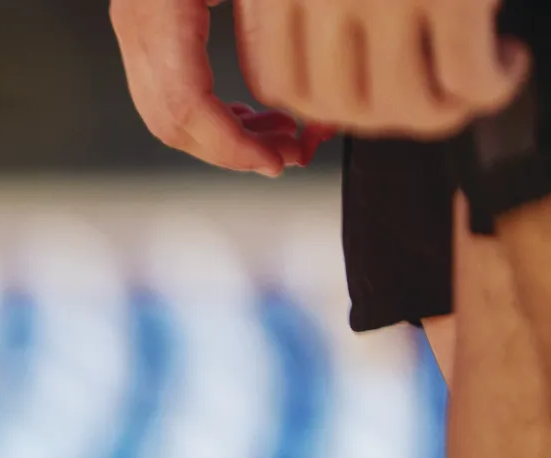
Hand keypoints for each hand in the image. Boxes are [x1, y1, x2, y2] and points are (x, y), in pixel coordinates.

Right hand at [115, 0, 343, 171]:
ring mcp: (135, 23)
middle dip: (232, 151)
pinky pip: (167, 89)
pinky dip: (213, 112)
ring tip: (283, 137)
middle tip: (292, 155)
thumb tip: (318, 85)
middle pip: (169, 122)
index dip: (233, 146)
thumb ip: (282, 20)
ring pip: (164, 113)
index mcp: (162, 9)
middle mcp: (136, 21)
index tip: (281, 159)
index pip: (185, 106)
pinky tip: (258, 109)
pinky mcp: (148, 22)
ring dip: (225, 136)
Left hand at [239, 0, 529, 134]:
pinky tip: (505, 61)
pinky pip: (466, 77)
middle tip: (431, 101)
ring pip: (401, 103)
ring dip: (443, 112)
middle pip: (339, 104)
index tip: (362, 104)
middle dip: (390, 119)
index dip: (325, 110)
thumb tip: (335, 94)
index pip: (280, 82)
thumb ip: (313, 4)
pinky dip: (492, 86)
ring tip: (474, 84)